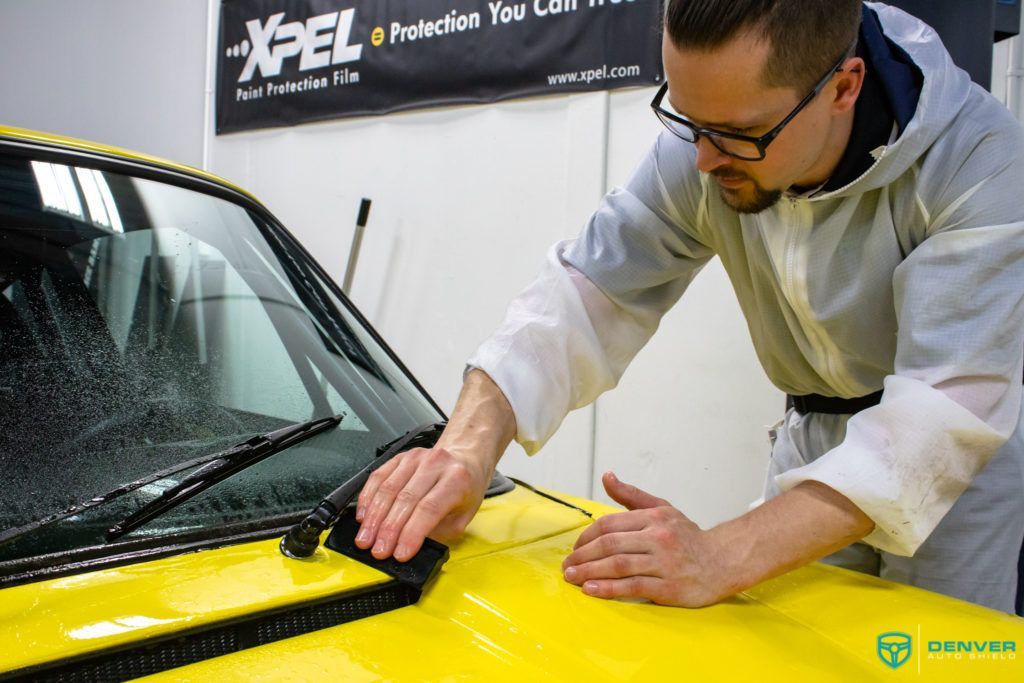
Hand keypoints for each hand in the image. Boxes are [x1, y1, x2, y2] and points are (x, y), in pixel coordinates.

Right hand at [355, 445, 489, 561]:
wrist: (464, 458)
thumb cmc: (464, 488)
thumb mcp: (463, 516)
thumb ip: (439, 532)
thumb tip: (410, 545)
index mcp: (456, 479)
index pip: (429, 509)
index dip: (411, 533)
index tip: (400, 554)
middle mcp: (435, 464)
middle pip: (405, 499)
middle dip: (388, 530)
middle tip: (379, 551)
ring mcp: (416, 458)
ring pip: (388, 488)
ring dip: (373, 518)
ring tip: (366, 538)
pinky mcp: (400, 457)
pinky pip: (378, 477)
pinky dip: (368, 499)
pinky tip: (363, 516)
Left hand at [561, 471, 732, 606]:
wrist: (722, 562)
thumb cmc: (688, 537)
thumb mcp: (662, 509)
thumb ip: (631, 495)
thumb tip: (607, 477)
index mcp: (653, 518)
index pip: (610, 524)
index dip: (587, 536)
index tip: (576, 547)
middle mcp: (658, 538)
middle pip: (610, 544)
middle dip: (583, 556)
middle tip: (567, 565)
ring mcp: (664, 563)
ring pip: (618, 565)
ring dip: (590, 572)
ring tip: (572, 577)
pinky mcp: (668, 587)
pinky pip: (633, 587)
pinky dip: (609, 588)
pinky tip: (592, 590)